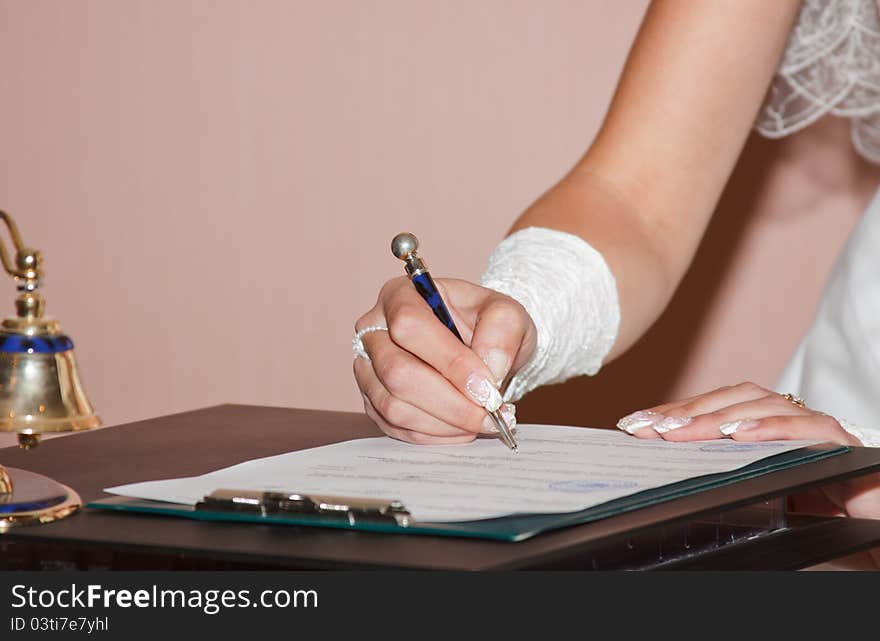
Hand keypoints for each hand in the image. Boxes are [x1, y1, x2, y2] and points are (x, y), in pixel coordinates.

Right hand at [353, 276, 535, 444]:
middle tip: (491, 413)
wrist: (481, 347)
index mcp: (401, 295)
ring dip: (445, 422)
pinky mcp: (373, 401)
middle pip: (397, 372)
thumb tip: (487, 371)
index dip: (450, 362)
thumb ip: (502, 332)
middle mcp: (375, 330)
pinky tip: (463, 427)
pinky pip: (396, 427)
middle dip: (450, 402)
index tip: (488, 387)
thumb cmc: (487, 325)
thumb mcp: (508, 314)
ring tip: (482, 421)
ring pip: (393, 406)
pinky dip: (435, 435)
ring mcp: (369, 368)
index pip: (410, 326)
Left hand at [616, 382, 879, 520]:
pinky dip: (771, 427)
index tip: (635, 424)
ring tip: (679, 431)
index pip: (716, 408)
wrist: (878, 527)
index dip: (676, 412)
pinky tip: (739, 434)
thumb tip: (673, 481)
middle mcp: (790, 420)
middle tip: (646, 427)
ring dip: (717, 417)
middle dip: (685, 412)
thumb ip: (727, 482)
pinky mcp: (843, 444)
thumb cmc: (821, 516)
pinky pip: (807, 428)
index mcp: (767, 428)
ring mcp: (817, 428)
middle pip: (733, 399)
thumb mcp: (761, 498)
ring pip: (763, 405)